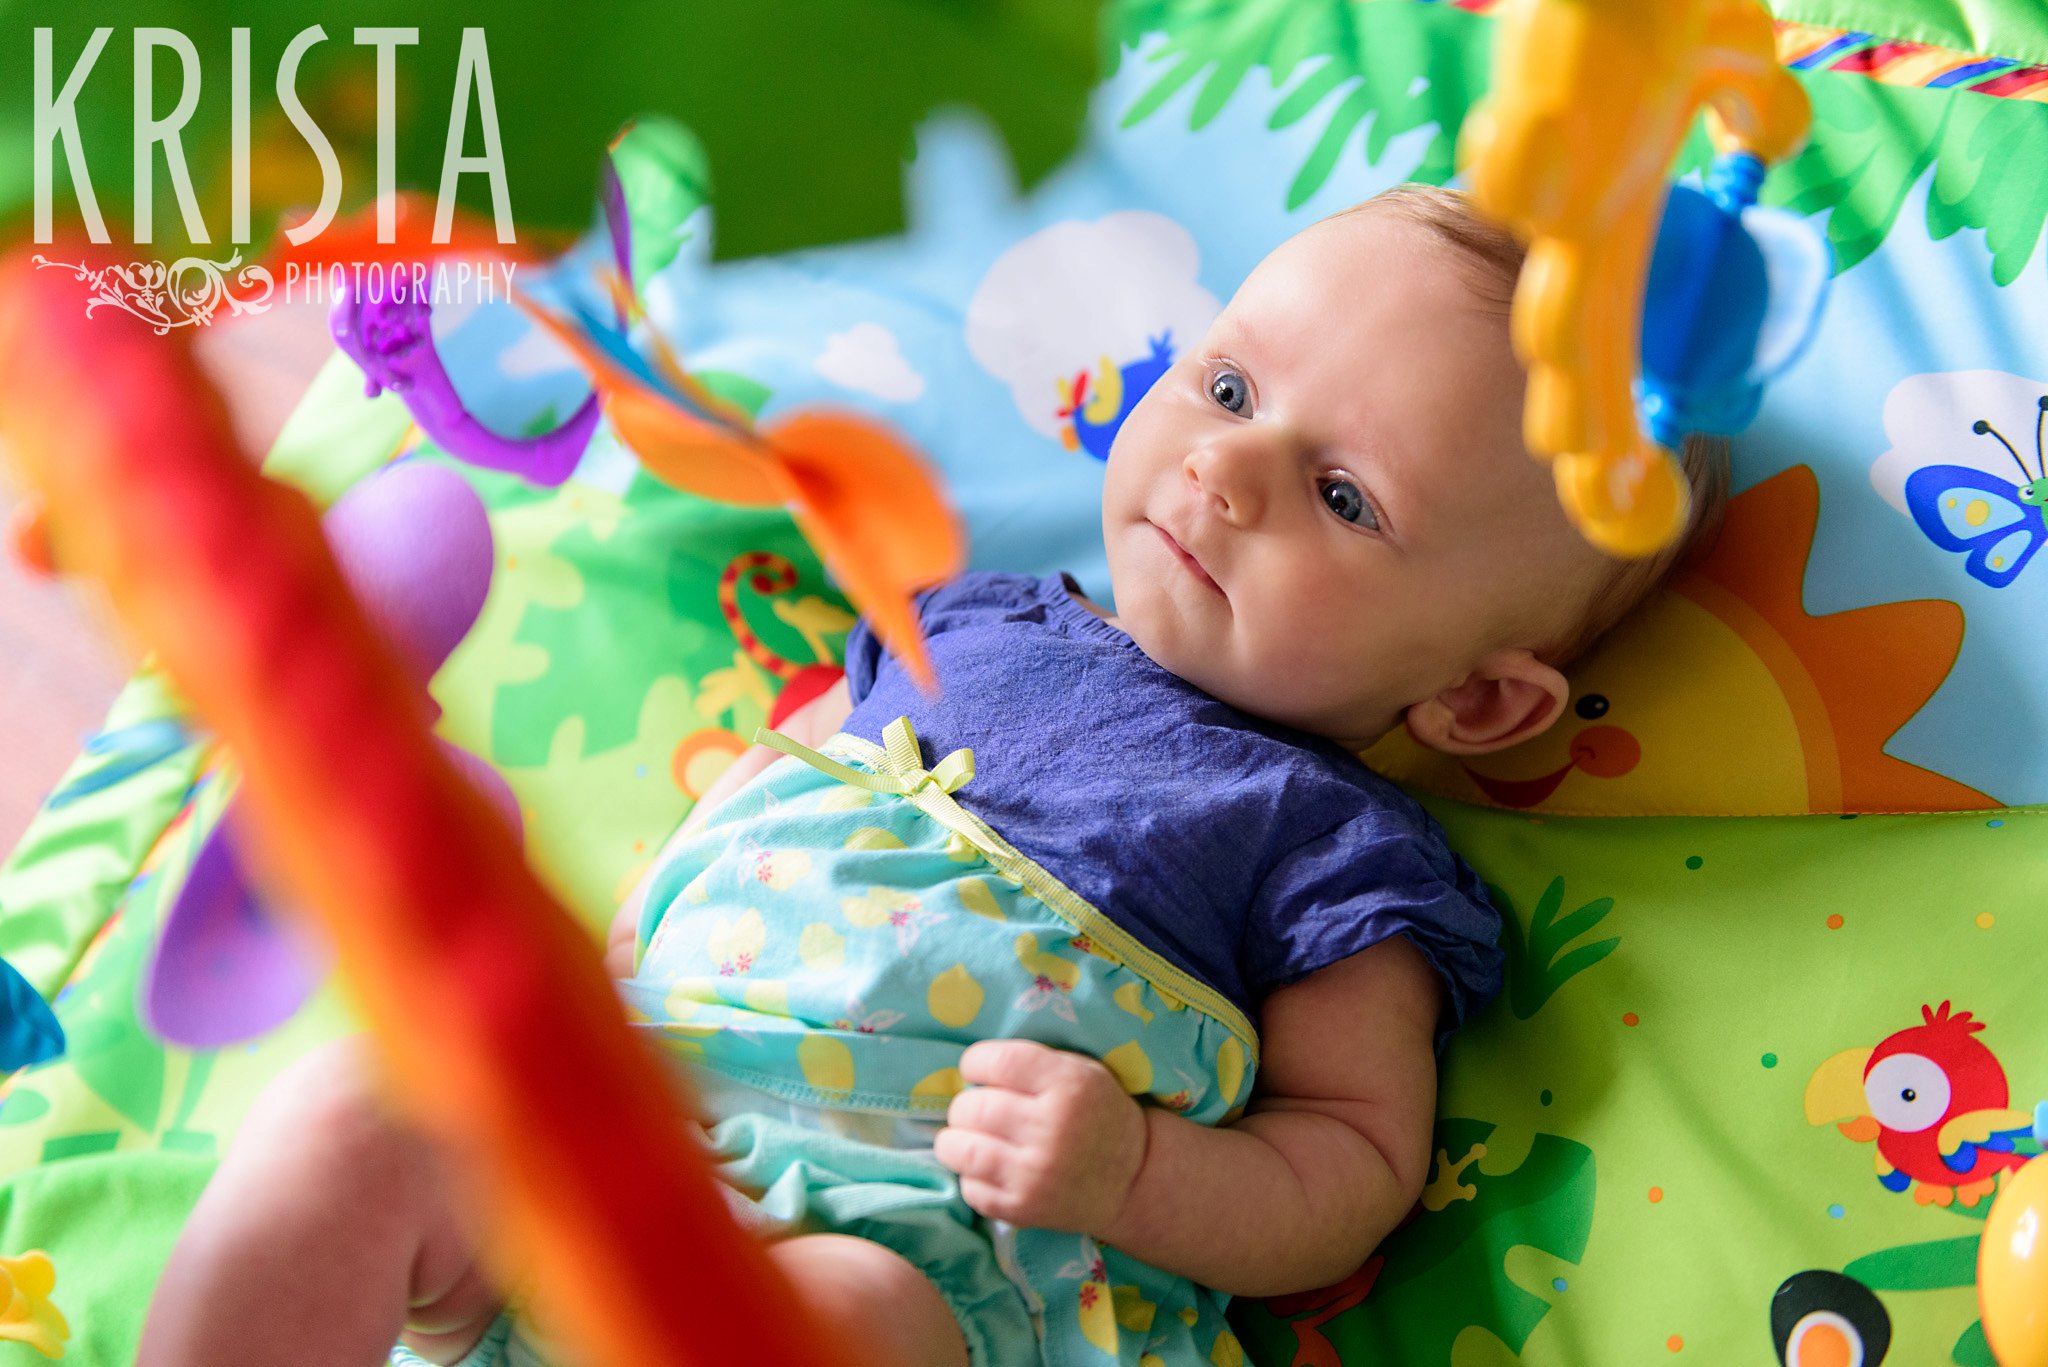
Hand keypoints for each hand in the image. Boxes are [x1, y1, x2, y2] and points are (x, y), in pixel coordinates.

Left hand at [934, 1040, 1147, 1233]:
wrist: (1132, 1180)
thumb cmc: (1098, 1114)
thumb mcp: (1081, 1071)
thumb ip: (1032, 1061)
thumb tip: (969, 1065)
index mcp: (1068, 1085)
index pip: (996, 1062)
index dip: (976, 1063)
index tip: (980, 1071)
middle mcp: (1050, 1129)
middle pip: (970, 1106)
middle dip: (968, 1105)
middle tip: (982, 1110)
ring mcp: (1034, 1174)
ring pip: (957, 1148)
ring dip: (958, 1140)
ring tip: (975, 1138)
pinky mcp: (1022, 1209)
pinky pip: (969, 1187)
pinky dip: (972, 1176)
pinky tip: (993, 1169)